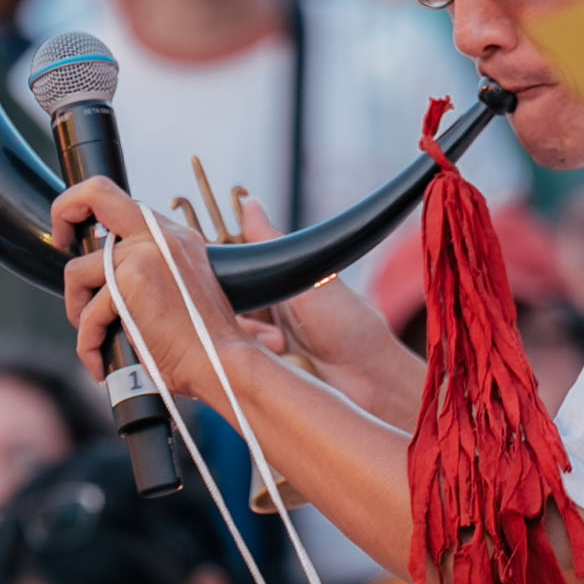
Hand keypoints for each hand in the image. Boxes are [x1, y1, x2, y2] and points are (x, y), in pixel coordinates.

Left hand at [56, 183, 239, 410]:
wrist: (222, 363)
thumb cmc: (200, 340)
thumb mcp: (179, 289)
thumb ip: (146, 270)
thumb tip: (102, 280)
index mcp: (173, 235)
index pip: (120, 199)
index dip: (86, 205)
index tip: (74, 235)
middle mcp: (160, 235)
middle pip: (96, 193)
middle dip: (63, 210)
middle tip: (60, 241)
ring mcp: (145, 254)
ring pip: (78, 272)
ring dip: (79, 311)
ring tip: (97, 338)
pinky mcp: (131, 281)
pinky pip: (87, 314)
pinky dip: (89, 344)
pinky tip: (101, 364)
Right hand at [229, 192, 423, 427]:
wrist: (368, 380)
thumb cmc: (348, 325)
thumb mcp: (308, 278)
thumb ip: (271, 244)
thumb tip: (250, 203)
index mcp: (278, 280)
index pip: (234, 269)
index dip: (222, 274)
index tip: (215, 277)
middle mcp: (267, 307)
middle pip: (224, 301)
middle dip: (235, 309)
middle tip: (262, 316)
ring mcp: (263, 338)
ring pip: (226, 330)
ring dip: (249, 334)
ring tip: (279, 342)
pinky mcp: (262, 365)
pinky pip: (235, 356)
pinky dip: (251, 353)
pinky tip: (276, 354)